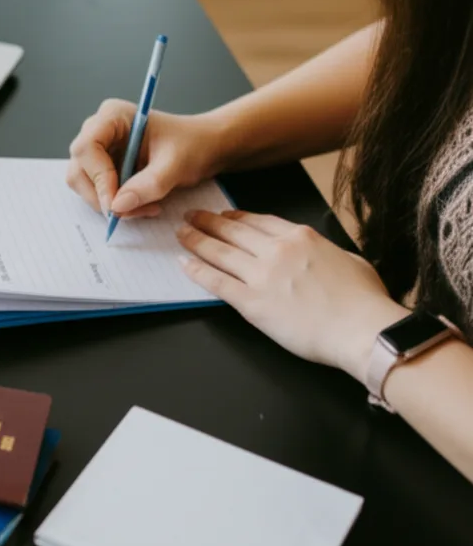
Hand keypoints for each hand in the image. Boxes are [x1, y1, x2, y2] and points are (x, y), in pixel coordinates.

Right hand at [66, 99, 226, 216]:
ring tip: (144, 207)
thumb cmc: (193, 145)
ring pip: (83, 184)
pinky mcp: (102, 168)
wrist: (203, 148)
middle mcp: (99, 130)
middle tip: (131, 211)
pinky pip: (96, 192)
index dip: (98, 177)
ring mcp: (99, 150)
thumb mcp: (176, 165)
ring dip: (111, 204)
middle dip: (103, 196)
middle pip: (79, 169)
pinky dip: (116, 205)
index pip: (87, 147)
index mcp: (113, 116)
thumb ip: (148, 185)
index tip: (116, 202)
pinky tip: (141, 204)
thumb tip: (117, 205)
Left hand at [176, 210, 409, 380]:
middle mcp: (277, 250)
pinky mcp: (252, 303)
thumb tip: (316, 252)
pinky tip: (184, 264)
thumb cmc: (364, 301)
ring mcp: (262, 276)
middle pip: (233, 231)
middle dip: (208, 222)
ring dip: (196, 240)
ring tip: (181, 234)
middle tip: (190, 216)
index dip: (236, 217)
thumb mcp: (348, 259)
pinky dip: (197, 270)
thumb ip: (323, 251)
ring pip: (219, 252)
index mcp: (301, 237)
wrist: (363, 330)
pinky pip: (216, 282)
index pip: (258, 221)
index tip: (224, 215)